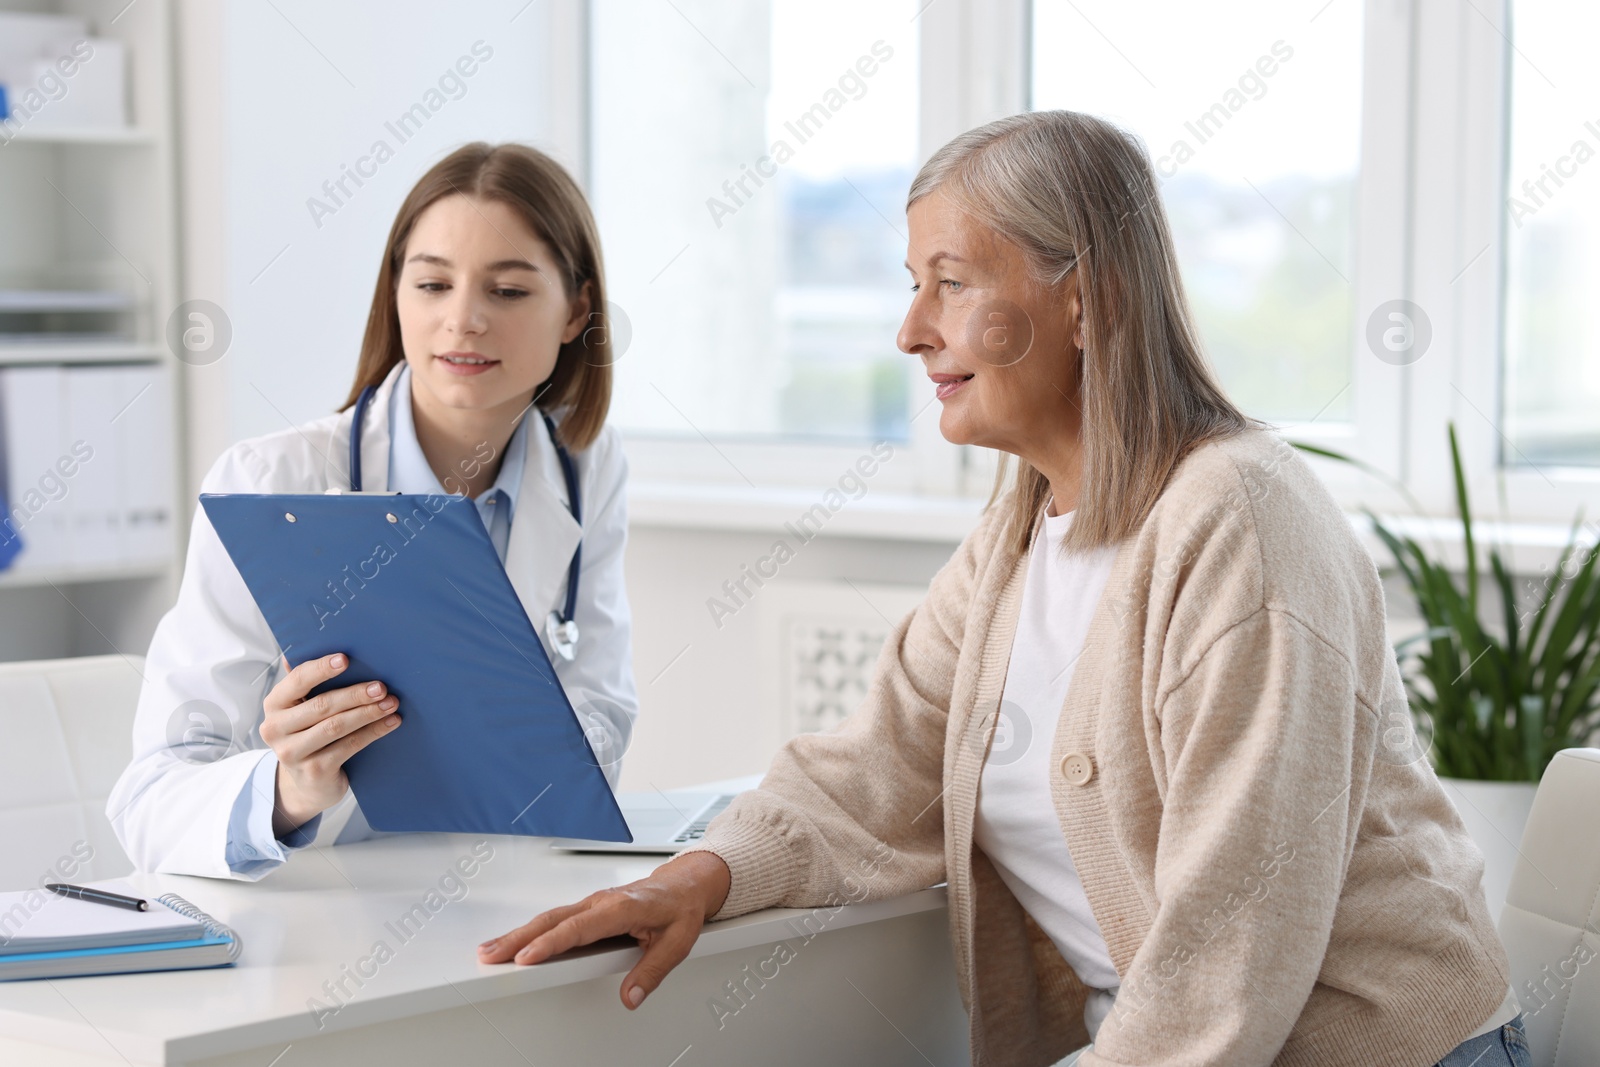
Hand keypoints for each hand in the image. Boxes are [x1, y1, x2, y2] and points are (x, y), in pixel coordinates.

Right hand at [260, 653, 399, 835]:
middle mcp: (276, 728)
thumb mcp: (303, 709)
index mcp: (274, 704)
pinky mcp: (314, 771)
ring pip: (336, 727)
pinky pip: (349, 746)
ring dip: (368, 713)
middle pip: (322, 706)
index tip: (346, 659)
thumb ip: (310, 683)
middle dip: (355, 694)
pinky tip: (391, 722)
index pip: (297, 680)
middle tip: (381, 686)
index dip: (321, 669)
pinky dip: (373, 732)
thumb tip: (328, 643)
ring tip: (391, 703)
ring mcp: (292, 752)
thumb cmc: (309, 734)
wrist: (306, 785)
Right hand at [477, 851, 732, 1008]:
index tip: (526, 957)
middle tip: (490, 955)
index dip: (550, 943)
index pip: (579, 928)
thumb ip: (652, 971)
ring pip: (549, 918)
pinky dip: (531, 930)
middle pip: (553, 921)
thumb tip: (630, 997)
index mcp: (621, 908)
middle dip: (519, 938)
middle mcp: (601, 902)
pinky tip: (515, 942)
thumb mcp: (677, 943)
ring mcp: (592, 904)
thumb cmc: (680, 909)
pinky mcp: (588, 909)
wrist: (684, 885)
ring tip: (490, 950)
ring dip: (518, 934)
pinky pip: (556, 919)